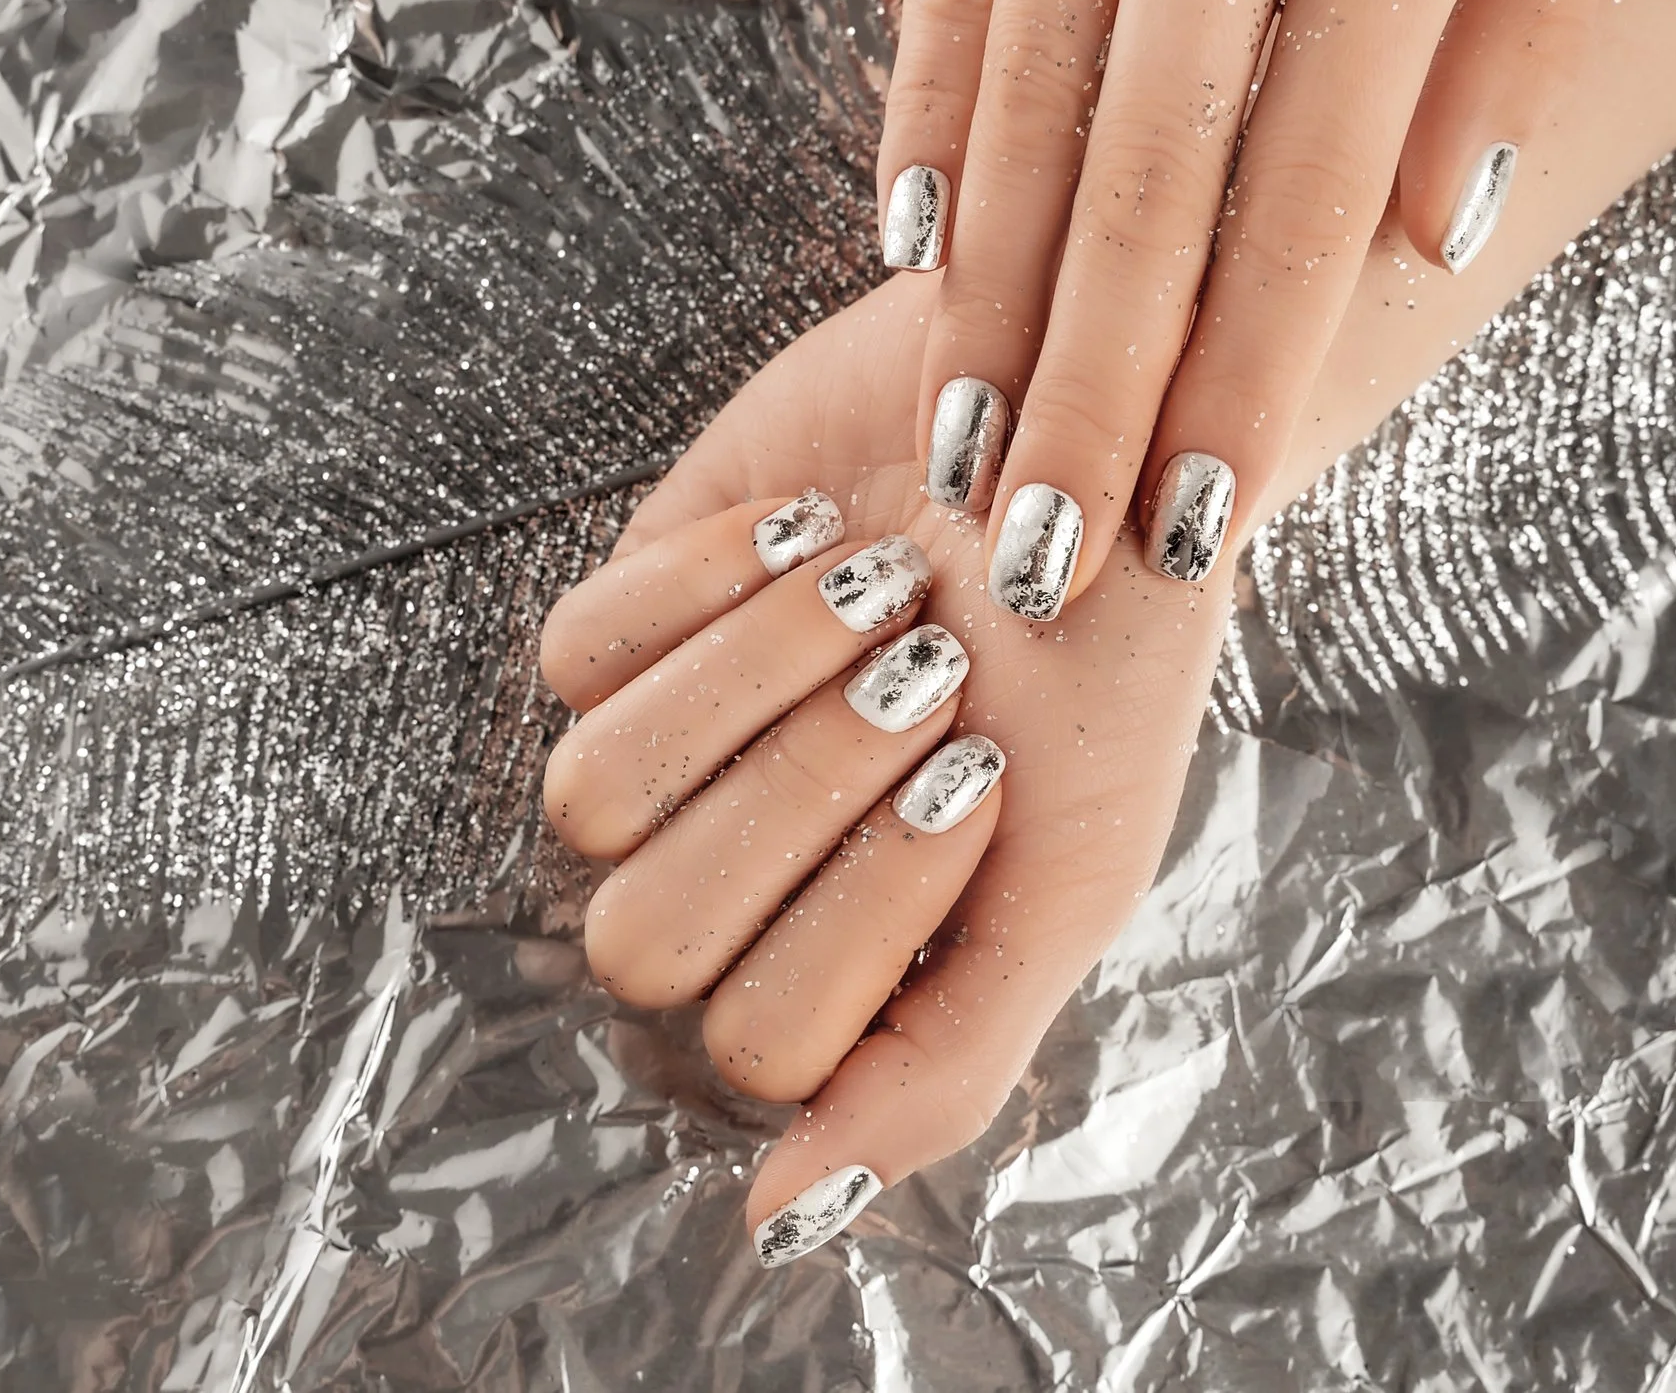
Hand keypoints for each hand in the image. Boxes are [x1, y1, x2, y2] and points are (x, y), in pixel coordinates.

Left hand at [540, 273, 1230, 1265]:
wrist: (1092, 455)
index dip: (862, 907)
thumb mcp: (1071, 886)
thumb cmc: (1097, 677)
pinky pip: (578, 652)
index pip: (756, 1040)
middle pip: (645, 939)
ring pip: (589, 798)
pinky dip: (709, 581)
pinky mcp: (619, 622)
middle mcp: (727, 884)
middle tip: (928, 676)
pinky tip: (813, 528)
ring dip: (752, 679)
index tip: (984, 777)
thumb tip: (782, 1220)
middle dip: (800, 791)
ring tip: (875, 590)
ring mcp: (662, 754)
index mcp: (836, 975)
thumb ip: (941, 1069)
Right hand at [881, 0, 1633, 617]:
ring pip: (1025, 98)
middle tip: (1036, 559)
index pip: (1304, 195)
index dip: (1245, 381)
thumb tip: (1421, 236)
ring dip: (988, 299)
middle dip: (1086, 395)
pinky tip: (919, 250)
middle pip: (1143, 183)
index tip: (1197, 528)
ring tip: (958, 451)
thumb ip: (1511, 11)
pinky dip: (930, 120)